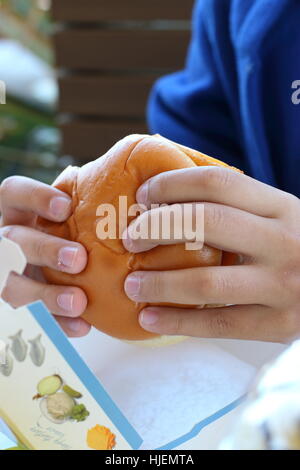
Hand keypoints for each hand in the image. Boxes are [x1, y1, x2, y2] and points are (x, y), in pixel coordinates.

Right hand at [0, 176, 89, 336]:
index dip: (35, 198)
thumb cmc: (75, 234)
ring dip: (45, 295)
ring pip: (12, 287)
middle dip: (45, 250)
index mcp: (19, 212)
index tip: (67, 208)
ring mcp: (9, 276)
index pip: (13, 193)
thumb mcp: (75, 216)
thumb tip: (126, 186)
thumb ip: (87, 203)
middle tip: (79, 259)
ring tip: (79, 301)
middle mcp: (8, 241)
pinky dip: (57, 324)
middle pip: (12, 241)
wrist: (68, 272)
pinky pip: (30, 320)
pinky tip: (83, 326)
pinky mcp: (17, 307)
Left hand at [123, 167, 299, 342]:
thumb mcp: (279, 218)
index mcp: (280, 207)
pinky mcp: (277, 324)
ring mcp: (281, 285)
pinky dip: (177, 322)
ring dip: (160, 282)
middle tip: (130, 238)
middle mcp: (282, 241)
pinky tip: (149, 319)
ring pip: (206, 281)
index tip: (143, 196)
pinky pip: (218, 323)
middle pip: (206, 222)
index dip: (172, 184)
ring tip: (131, 283)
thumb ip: (239, 207)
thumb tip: (170, 199)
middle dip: (156, 226)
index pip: (217, 183)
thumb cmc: (297, 248)